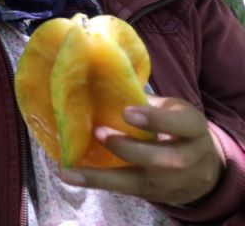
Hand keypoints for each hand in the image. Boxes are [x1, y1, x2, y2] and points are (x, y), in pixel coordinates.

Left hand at [58, 95, 225, 205]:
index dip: (156, 119)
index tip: (127, 112)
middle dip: (129, 148)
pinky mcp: (156, 196)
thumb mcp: (169, 109)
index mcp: (193, 128)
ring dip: (103, 176)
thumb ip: (143, 100)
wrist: (203, 170)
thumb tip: (100, 79)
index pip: (182, 124)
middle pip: (164, 158)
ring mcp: (174, 183)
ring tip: (71, 171)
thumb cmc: (175, 127)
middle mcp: (189, 158)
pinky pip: (127, 192)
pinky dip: (99, 183)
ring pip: (141, 182)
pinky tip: (73, 177)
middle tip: (99, 132)